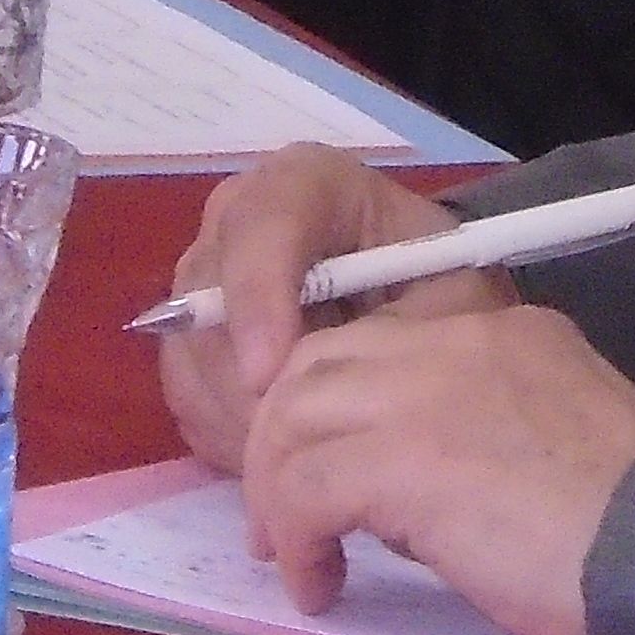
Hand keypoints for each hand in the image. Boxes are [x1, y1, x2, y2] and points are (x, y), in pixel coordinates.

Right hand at [157, 149, 495, 475]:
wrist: (420, 309)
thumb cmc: (438, 291)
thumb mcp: (448, 299)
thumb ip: (396, 326)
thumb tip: (331, 374)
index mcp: (309, 183)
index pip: (261, 222)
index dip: (257, 298)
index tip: (270, 376)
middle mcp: (241, 217)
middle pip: (208, 296)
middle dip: (244, 380)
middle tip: (294, 442)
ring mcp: (208, 275)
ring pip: (190, 353)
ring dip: (236, 416)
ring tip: (303, 452)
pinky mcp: (192, 333)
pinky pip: (186, 391)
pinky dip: (226, 432)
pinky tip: (284, 448)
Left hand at [240, 300, 634, 634]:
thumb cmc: (632, 522)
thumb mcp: (558, 437)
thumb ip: (483, 428)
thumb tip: (408, 486)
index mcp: (501, 327)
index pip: (378, 338)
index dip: (334, 404)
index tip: (327, 469)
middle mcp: (455, 338)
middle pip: (315, 363)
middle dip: (282, 439)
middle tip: (285, 517)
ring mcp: (424, 392)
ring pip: (292, 416)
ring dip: (277, 490)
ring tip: (294, 556)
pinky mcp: (402, 459)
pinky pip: (303, 488)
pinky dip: (295, 540)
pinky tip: (319, 585)